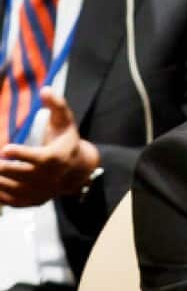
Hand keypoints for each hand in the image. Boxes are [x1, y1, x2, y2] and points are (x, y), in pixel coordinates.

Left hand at [0, 88, 98, 206]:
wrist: (75, 168)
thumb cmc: (64, 140)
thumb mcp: (64, 121)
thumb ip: (57, 105)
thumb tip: (46, 89)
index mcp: (58, 158)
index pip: (41, 159)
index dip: (23, 155)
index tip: (5, 148)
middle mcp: (52, 178)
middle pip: (22, 175)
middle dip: (2, 168)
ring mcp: (43, 192)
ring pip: (14, 190)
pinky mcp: (34, 200)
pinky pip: (12, 201)